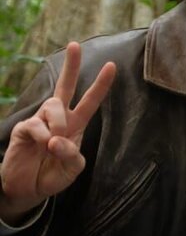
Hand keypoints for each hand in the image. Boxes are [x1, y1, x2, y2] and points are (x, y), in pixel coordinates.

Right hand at [0, 42, 115, 223]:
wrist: (28, 190)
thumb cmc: (53, 175)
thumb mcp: (72, 169)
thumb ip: (71, 154)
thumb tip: (55, 139)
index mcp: (76, 124)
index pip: (90, 101)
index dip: (101, 84)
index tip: (112, 65)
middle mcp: (58, 118)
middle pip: (66, 86)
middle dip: (71, 66)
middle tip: (75, 45)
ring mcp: (40, 121)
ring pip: (54, 105)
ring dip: (58, 124)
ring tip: (53, 145)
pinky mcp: (23, 128)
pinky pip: (35, 124)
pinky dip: (42, 136)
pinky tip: (41, 145)